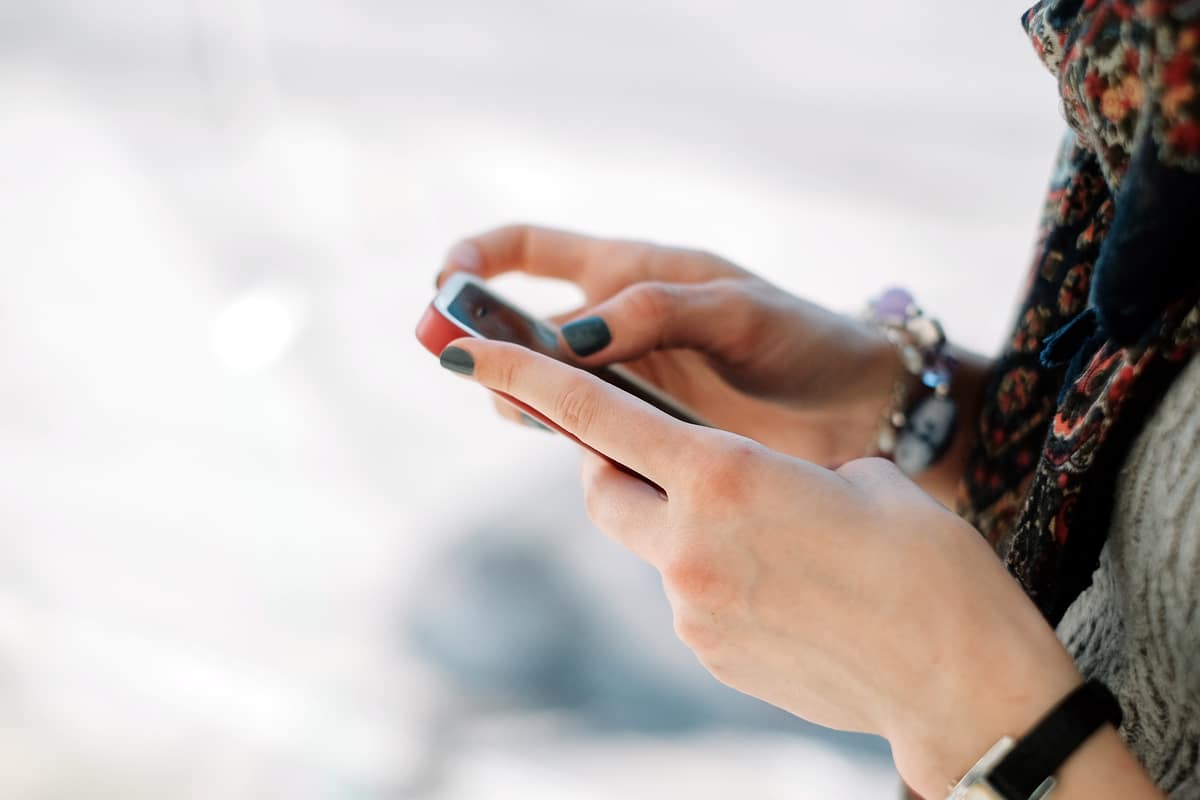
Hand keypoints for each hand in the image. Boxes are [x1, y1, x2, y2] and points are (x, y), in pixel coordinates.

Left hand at [436, 336, 1099, 799]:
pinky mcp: (710, 656)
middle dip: (611, 466)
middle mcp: (688, 543)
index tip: (472, 350)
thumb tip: (731, 490)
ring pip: (648, 546)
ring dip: (676, 527)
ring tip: (763, 537)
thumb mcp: (855, 479)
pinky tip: (782, 590)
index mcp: (723, 475)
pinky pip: (687, 598)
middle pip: (600, 488)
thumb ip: (768, 469)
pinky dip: (711, 579)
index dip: (529, 375)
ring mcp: (692, 610)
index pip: (599, 413)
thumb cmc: (929, 565)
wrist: (962, 685)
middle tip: (657, 455)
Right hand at [437, 225, 901, 468]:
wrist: (859, 409)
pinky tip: (572, 446)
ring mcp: (625, 382)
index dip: (475, 260)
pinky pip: (578, 431)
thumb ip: (655, 313)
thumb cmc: (804, 340)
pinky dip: (559, 436)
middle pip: (519, 328)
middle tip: (473, 368)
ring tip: (530, 409)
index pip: (527, 250)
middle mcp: (614, 326)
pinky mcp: (642, 432)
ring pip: (542, 386)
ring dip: (519, 395)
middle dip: (482, 341)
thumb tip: (569, 337)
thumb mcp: (736, 311)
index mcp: (630, 272)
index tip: (444, 285)